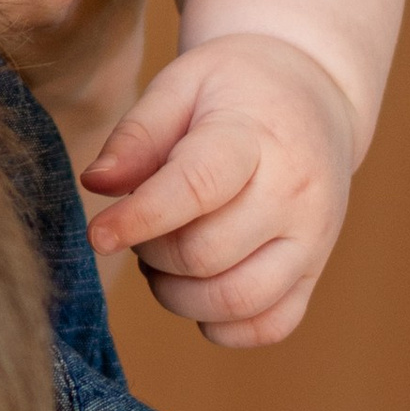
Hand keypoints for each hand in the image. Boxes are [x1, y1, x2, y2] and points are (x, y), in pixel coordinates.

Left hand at [82, 33, 356, 345]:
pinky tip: (199, 288)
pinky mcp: (314, 272)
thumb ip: (136, 134)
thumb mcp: (181, 84)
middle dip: (152, 252)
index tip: (97, 235)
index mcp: (256, 138)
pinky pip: (269, 326)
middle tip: (142, 227)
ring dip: (179, 295)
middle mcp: (295, 194)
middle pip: (206, 255)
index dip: (140, 219)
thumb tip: (96, 184)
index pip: (197, 188)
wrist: (313, 94)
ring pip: (236, 301)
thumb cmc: (234, 88)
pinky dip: (221, 325)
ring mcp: (312, 239)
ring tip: (166, 257)